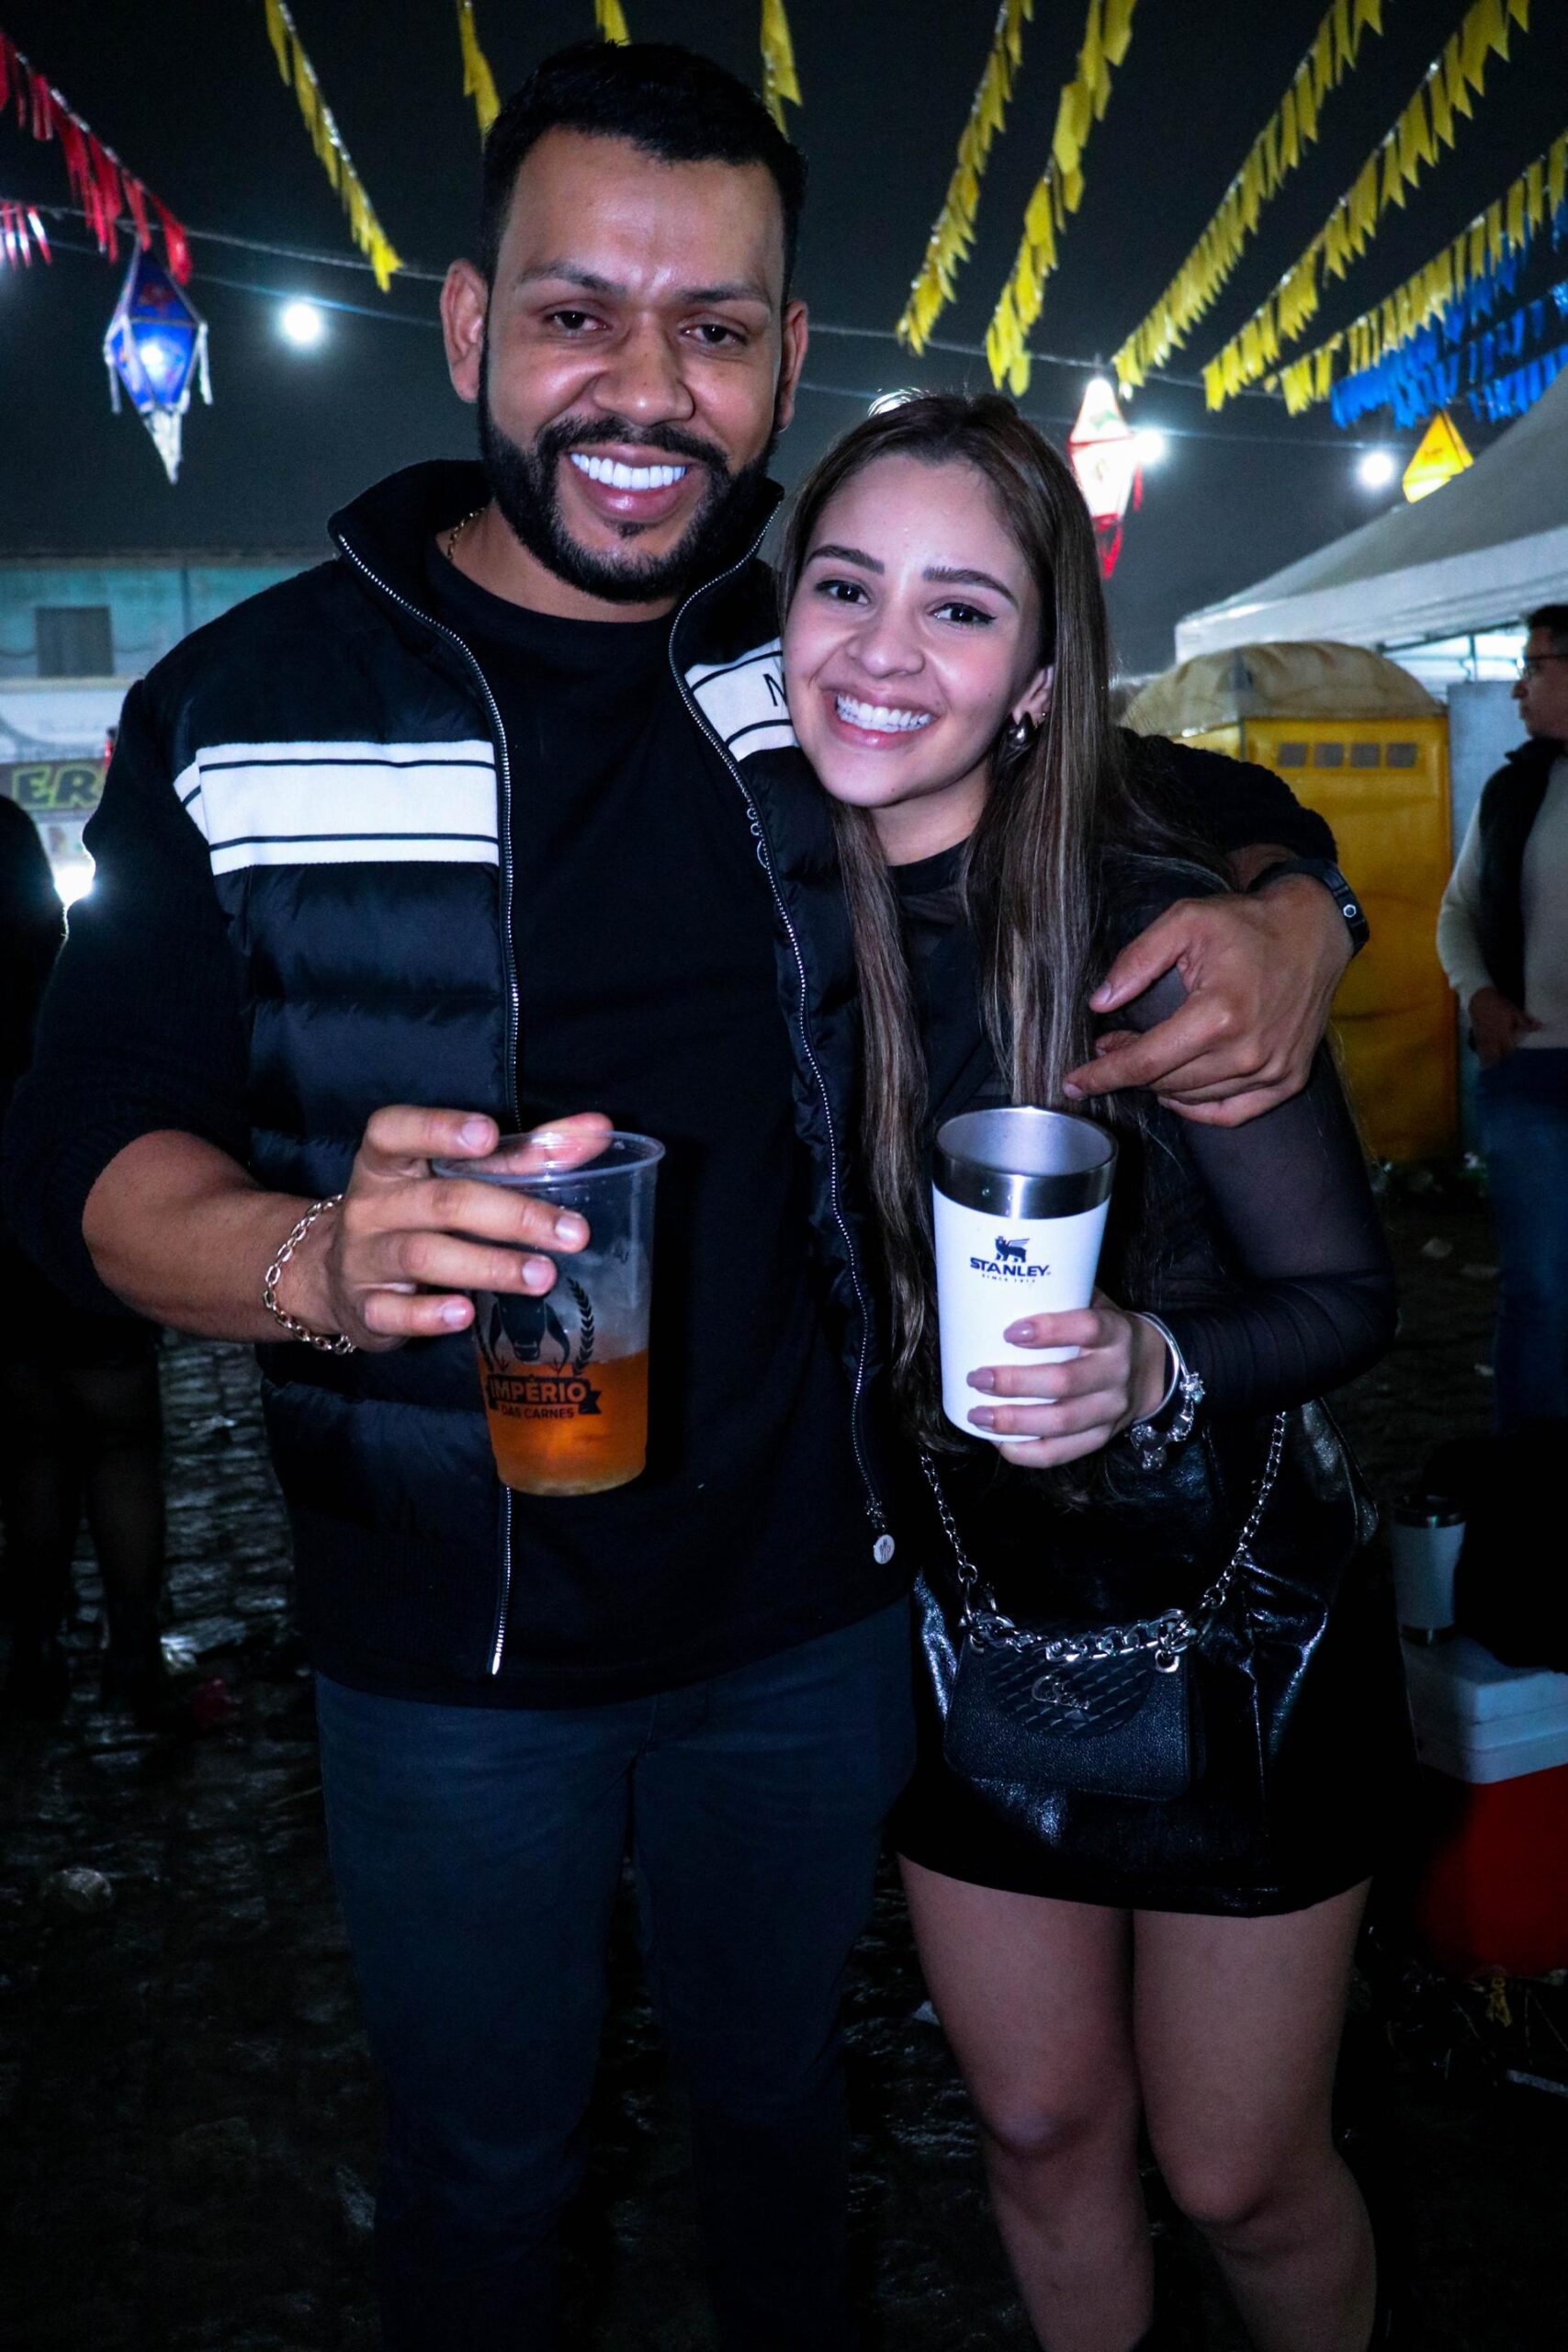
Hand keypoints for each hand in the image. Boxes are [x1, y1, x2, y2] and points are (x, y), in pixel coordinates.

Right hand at [277, 1107, 610, 1350]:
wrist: (336, 1275)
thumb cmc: (416, 1213)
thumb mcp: (454, 1177)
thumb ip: (524, 1154)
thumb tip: (595, 1131)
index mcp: (388, 1161)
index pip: (395, 1131)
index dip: (439, 1129)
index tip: (487, 1134)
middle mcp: (371, 1205)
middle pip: (441, 1202)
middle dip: (512, 1216)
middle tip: (571, 1233)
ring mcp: (364, 1257)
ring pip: (424, 1256)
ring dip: (489, 1266)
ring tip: (542, 1275)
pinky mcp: (366, 1308)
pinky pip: (394, 1311)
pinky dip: (430, 1315)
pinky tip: (466, 1315)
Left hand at [965, 1294, 1171, 1469]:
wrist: (1151, 1369)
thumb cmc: (1105, 1332)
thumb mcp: (1096, 1305)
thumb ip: (1061, 1296)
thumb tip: (998, 1284)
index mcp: (1115, 1332)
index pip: (1087, 1328)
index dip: (1050, 1330)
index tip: (1010, 1331)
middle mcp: (1116, 1372)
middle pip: (1065, 1382)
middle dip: (1015, 1383)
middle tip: (977, 1377)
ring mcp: (1111, 1410)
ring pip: (1062, 1422)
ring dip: (1015, 1421)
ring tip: (978, 1415)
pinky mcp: (1102, 1437)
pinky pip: (1064, 1452)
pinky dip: (1028, 1452)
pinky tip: (999, 1443)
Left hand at [1063, 877, 1350, 1126]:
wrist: (1312, 932)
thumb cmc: (1247, 924)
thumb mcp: (1185, 922)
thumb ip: (1137, 960)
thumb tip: (1100, 1002)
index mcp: (1218, 1015)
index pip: (1145, 1062)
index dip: (1103, 1076)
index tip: (1073, 1083)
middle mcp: (1247, 1051)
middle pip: (1165, 1083)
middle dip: (1128, 1071)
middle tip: (1110, 1047)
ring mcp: (1272, 1070)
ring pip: (1193, 1100)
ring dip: (1160, 1086)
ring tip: (1143, 1059)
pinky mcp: (1289, 1078)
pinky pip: (1232, 1114)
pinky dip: (1198, 1109)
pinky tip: (1178, 1092)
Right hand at [1469, 984, 1538, 1067]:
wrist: (1480, 999)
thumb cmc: (1499, 1005)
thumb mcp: (1515, 1011)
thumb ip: (1525, 1022)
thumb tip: (1540, 1026)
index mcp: (1503, 1034)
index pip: (1509, 1050)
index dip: (1512, 1056)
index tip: (1516, 1060)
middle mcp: (1493, 1039)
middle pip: (1497, 1056)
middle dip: (1501, 1061)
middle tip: (1505, 1066)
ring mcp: (1484, 1039)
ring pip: (1487, 1055)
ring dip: (1491, 1062)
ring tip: (1494, 1068)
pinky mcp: (1477, 1037)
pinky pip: (1480, 1050)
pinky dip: (1483, 1056)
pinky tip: (1484, 1062)